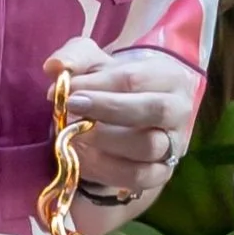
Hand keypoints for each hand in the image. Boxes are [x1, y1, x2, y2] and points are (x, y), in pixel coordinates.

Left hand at [47, 37, 198, 216]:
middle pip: (154, 110)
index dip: (98, 84)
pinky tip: (82, 157)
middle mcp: (179, 110)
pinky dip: (106, 170)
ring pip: (148, 146)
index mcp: (168, 77)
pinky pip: (138, 177)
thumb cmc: (108, 85)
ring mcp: (174, 145)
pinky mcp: (161, 173)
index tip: (67, 90)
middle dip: (108, 109)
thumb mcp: (92, 63)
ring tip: (74, 134)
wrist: (120, 119)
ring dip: (105, 141)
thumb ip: (74, 57)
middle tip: (72, 108)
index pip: (135, 77)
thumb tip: (55, 67)